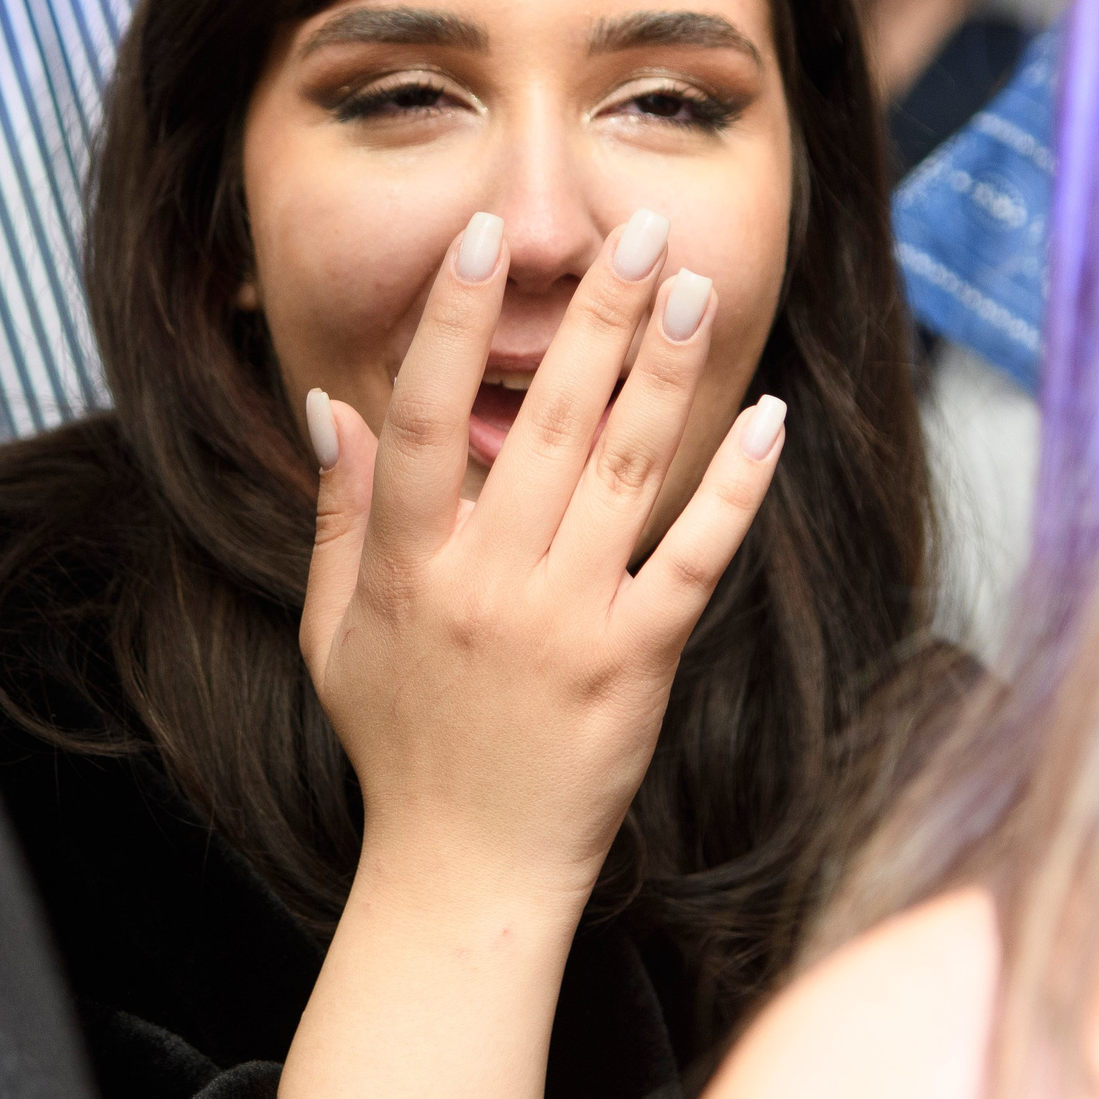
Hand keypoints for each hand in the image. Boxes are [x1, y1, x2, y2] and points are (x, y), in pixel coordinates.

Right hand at [278, 208, 785, 1098]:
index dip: (455, 321)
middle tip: (633, 230)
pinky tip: (766, 417)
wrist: (466, 868)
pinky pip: (694, 558)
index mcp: (409, 564)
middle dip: (594, 314)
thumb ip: (338, 515)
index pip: (428, 416)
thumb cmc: (396, 742)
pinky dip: (735, 487)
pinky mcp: (638, 662)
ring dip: (664, 369)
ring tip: (691, 285)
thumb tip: (331, 406)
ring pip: (627, 469)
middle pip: (549, 421)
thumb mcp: (334, 631)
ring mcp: (569, 620)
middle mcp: (489, 581)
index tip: (484, 238)